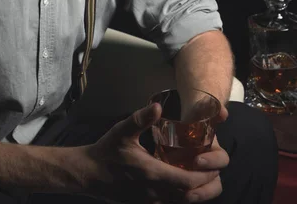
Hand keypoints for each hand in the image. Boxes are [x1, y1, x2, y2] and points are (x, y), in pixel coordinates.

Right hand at [79, 103, 228, 202]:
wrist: (89, 173)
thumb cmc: (107, 150)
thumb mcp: (122, 131)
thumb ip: (141, 119)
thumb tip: (158, 106)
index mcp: (152, 174)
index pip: (188, 181)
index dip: (205, 175)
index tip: (212, 163)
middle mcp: (155, 193)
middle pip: (191, 197)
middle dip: (206, 186)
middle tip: (212, 170)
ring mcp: (150, 202)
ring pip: (182, 203)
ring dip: (196, 192)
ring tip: (202, 175)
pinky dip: (182, 196)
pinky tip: (183, 182)